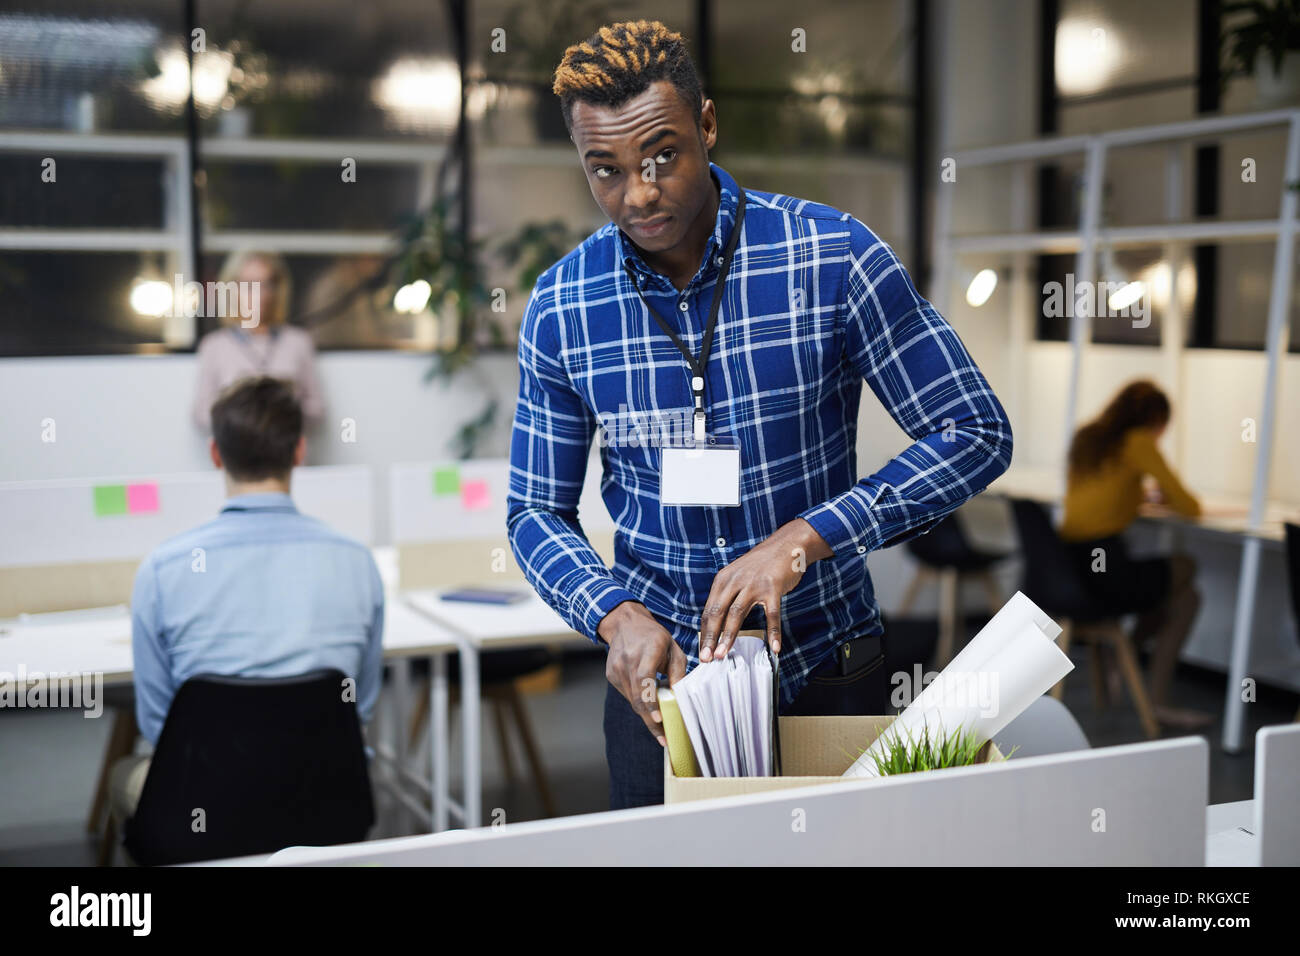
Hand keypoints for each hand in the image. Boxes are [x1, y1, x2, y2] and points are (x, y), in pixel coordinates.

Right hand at [598, 601, 688, 744]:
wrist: (624, 623)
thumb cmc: (653, 636)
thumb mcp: (673, 648)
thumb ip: (678, 672)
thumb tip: (681, 697)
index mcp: (646, 651)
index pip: (645, 680)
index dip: (651, 701)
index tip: (659, 720)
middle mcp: (628, 661)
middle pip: (637, 697)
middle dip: (650, 720)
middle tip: (663, 738)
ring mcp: (616, 669)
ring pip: (631, 700)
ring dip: (646, 714)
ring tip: (660, 727)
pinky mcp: (611, 675)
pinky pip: (627, 695)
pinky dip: (638, 703)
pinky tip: (649, 706)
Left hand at [700, 518, 831, 660]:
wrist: (786, 545)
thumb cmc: (762, 564)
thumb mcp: (738, 575)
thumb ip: (728, 594)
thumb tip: (718, 622)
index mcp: (723, 580)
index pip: (709, 610)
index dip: (705, 632)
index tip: (703, 650)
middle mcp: (735, 581)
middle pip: (718, 613)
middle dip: (711, 637)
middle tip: (707, 657)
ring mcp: (754, 584)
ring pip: (737, 614)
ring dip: (729, 636)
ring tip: (724, 654)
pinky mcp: (772, 588)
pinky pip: (771, 614)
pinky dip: (773, 632)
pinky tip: (774, 647)